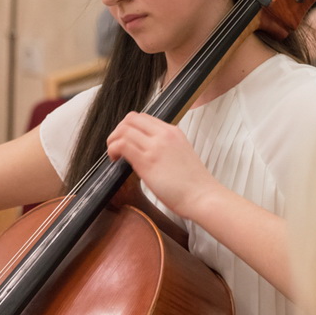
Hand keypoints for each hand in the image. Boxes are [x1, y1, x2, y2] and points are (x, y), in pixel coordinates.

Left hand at [105, 112, 222, 220]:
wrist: (203, 197)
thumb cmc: (192, 183)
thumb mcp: (180, 153)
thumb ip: (164, 146)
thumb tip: (143, 148)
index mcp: (173, 131)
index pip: (142, 117)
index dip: (128, 127)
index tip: (125, 140)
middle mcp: (164, 135)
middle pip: (130, 119)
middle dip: (118, 131)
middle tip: (116, 147)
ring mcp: (155, 147)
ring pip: (123, 130)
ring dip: (112, 141)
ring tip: (114, 155)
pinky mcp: (147, 161)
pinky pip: (122, 145)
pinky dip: (112, 149)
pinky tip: (115, 160)